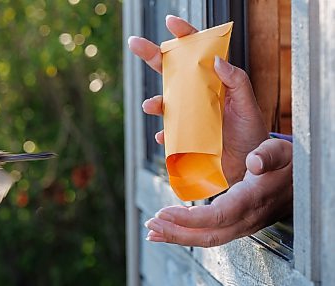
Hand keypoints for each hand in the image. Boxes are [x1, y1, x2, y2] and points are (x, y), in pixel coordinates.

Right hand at [128, 15, 268, 184]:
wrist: (249, 161)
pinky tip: (164, 136)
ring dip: (154, 102)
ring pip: (165, 103)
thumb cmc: (251, 130)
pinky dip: (163, 134)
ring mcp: (188, 116)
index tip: (170, 22)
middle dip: (152, 55)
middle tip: (135, 43)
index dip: (184, 36)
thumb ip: (236, 80)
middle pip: (171, 71)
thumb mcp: (248, 102)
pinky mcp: (184, 137)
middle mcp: (197, 95)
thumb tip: (216, 60)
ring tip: (151, 106)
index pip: (197, 52)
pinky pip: (168, 133)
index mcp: (212, 81)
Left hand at [144, 139, 292, 246]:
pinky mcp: (236, 225)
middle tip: (149, 226)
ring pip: (207, 239)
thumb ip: (267, 155)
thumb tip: (253, 161)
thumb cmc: (288, 164)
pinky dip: (187, 234)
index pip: (217, 216)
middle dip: (176, 233)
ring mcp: (242, 226)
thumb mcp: (282, 152)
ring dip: (178, 237)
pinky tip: (169, 231)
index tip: (163, 212)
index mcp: (252, 199)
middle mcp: (246, 219)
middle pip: (208, 236)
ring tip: (152, 232)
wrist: (302, 183)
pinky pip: (210, 235)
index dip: (189, 218)